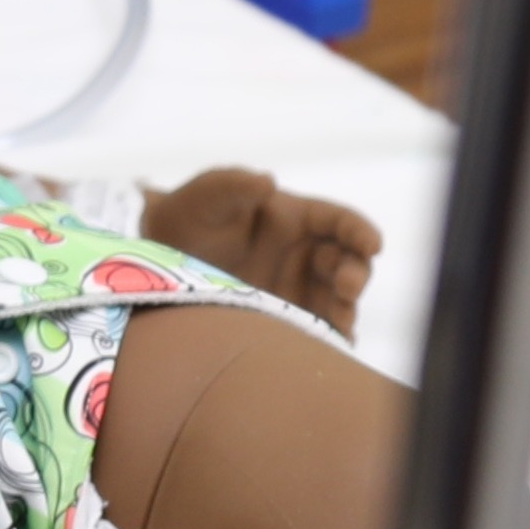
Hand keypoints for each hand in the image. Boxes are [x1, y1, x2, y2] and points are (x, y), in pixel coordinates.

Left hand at [138, 165, 383, 334]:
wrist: (156, 258)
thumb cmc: (185, 217)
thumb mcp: (202, 196)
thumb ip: (230, 184)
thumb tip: (267, 182)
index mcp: (295, 218)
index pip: (339, 222)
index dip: (360, 231)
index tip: (373, 244)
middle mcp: (303, 254)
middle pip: (347, 264)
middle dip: (356, 275)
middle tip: (348, 288)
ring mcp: (297, 288)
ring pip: (337, 300)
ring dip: (346, 310)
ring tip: (340, 322)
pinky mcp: (284, 318)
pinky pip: (315, 329)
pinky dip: (326, 338)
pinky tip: (327, 347)